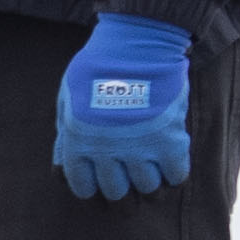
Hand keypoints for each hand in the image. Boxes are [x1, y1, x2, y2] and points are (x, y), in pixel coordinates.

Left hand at [54, 14, 196, 199]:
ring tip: (151, 180)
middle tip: (129, 192)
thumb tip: (63, 171)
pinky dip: (175, 175)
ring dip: (149, 187)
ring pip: (147, 188)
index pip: (83, 187)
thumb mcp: (67, 101)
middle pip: (116, 193)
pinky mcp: (170, 140)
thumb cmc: (97, 67)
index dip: (92, 192)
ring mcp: (140, 147)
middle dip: (121, 196)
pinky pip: (176, 175)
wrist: (137, 42)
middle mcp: (106, 150)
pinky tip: (171, 167)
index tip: (100, 190)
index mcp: (78, 142)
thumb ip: (66, 136)